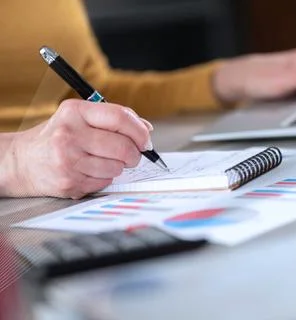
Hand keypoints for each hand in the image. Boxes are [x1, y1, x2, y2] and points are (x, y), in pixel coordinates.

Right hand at [0, 100, 151, 198]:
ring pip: (117, 167)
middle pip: (123, 146)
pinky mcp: (69, 182)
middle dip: (134, 154)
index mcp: (74, 112)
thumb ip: (113, 119)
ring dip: (117, 167)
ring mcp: (68, 160)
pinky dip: (104, 178)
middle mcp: (69, 135)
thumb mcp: (79, 117)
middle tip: (132, 155)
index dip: (140, 131)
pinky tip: (89, 171)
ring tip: (101, 161)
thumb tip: (146, 129)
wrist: (22, 161)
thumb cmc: (57, 137)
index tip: (145, 140)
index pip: (120, 118)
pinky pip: (105, 182)